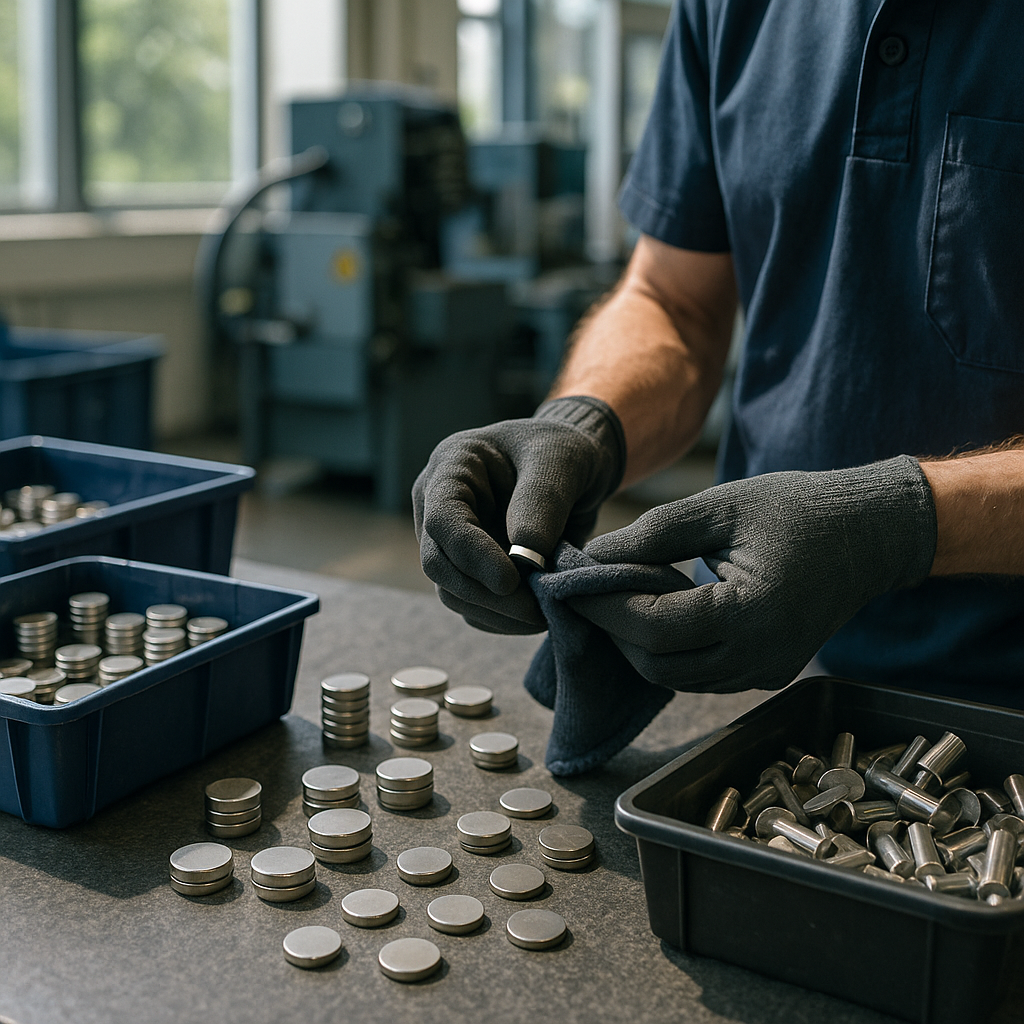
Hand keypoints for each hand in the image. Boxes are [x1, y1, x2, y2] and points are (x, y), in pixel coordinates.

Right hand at [413, 396, 625, 633]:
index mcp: (451, 468)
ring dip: (498, 613)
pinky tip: (540, 612)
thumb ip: (542, 501)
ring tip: (546, 611)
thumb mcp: (560, 460)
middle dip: (485, 594)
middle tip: (537, 610)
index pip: (442, 519)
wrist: (575, 469)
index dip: (471, 554)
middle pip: (440, 564)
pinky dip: (505, 620)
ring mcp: (451, 543)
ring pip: (454, 594)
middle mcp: (438, 508)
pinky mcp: (470, 571)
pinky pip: (475, 608)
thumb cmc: (562, 451)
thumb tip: (523, 556)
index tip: (511, 581)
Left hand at [570, 456, 936, 689]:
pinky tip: (653, 612)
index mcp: (750, 615)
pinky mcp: (768, 672)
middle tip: (585, 589)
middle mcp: (759, 658)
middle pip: (656, 664)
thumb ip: (653, 533)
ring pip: (675, 677)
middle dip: (613, 629)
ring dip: (637, 643)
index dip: (603, 606)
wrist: (871, 534)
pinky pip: (701, 674)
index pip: (652, 627)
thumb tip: (592, 556)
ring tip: (613, 598)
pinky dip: (668, 650)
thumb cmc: (800, 509)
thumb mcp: (722, 506)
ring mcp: (766, 672)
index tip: (568, 580)